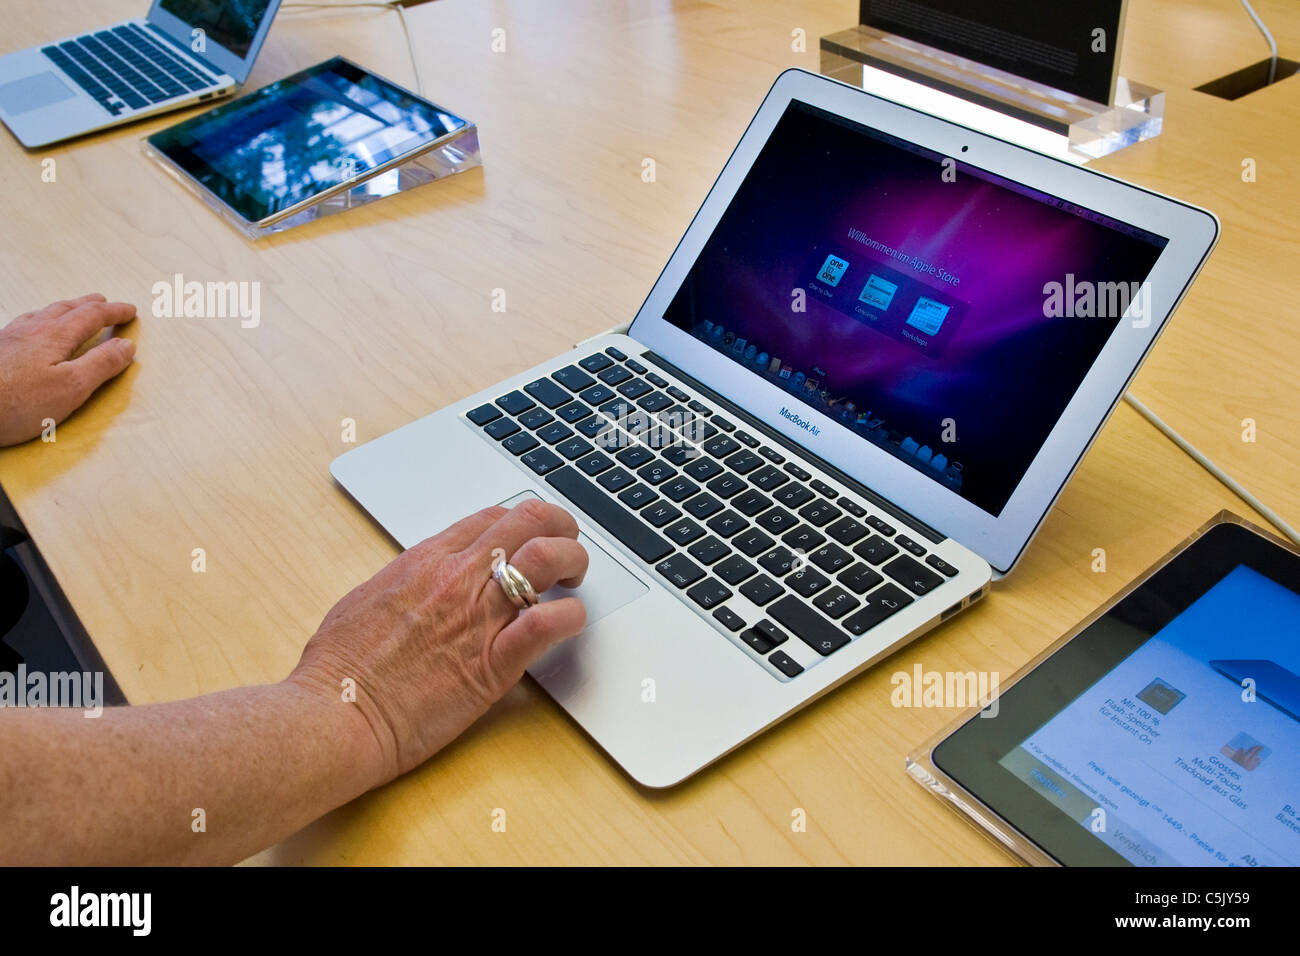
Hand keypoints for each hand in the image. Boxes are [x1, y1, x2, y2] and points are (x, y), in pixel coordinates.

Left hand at [0, 293, 136, 445]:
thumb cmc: (18, 402)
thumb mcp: (72, 387)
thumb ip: (102, 364)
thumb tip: (127, 346)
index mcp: (55, 335)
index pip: (92, 316)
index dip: (114, 312)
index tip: (130, 310)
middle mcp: (31, 329)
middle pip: (65, 309)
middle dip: (88, 305)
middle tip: (103, 302)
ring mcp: (9, 338)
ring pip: (42, 314)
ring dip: (63, 309)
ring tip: (72, 310)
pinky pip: (24, 325)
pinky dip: (40, 320)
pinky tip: (33, 330)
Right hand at [288, 499, 588, 785]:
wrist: (334, 714)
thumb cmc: (339, 668)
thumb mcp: (368, 600)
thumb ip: (405, 582)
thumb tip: (423, 580)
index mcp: (425, 560)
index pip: (492, 517)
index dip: (521, 523)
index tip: (531, 540)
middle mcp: (456, 578)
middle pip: (528, 520)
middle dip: (560, 527)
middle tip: (568, 550)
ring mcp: (476, 617)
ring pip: (547, 557)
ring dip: (573, 561)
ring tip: (575, 580)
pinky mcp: (492, 663)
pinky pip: (546, 623)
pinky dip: (570, 617)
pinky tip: (570, 622)